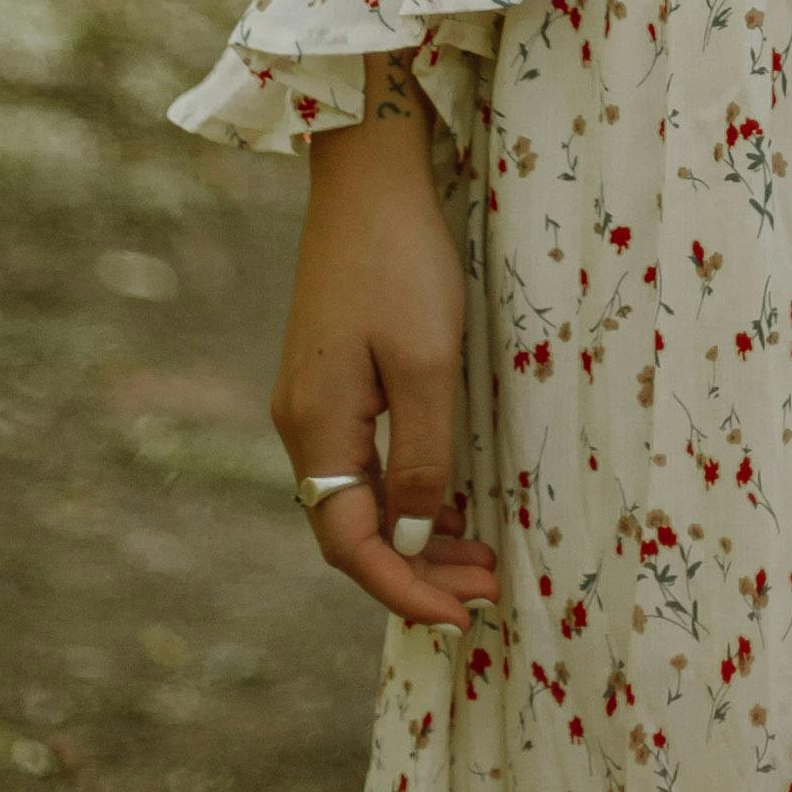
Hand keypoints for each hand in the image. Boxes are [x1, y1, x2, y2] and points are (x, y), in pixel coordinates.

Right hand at [271, 78, 500, 632]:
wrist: (368, 175)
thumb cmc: (401, 262)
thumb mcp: (428, 364)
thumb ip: (423, 457)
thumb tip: (415, 538)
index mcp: (317, 429)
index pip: (350, 547)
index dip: (405, 590)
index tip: (463, 617)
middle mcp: (302, 425)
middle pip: (351, 530)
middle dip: (418, 571)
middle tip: (489, 590)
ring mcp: (313, 401)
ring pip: (360, 500)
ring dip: (417, 536)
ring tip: (481, 559)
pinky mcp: (332, 378)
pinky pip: (365, 463)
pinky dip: (407, 494)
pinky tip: (451, 500)